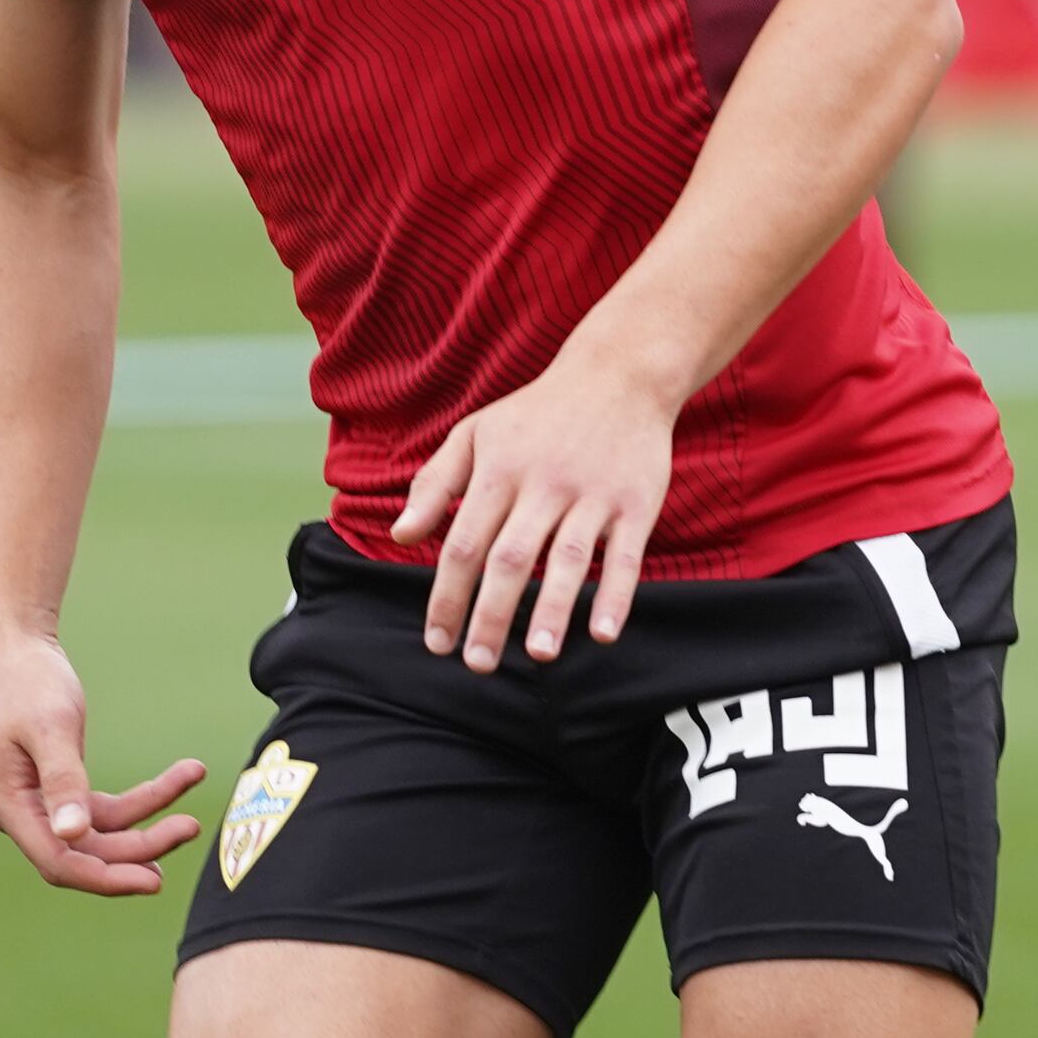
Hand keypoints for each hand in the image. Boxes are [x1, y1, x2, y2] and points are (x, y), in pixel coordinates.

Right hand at [0, 625, 206, 895]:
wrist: (11, 647)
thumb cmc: (25, 682)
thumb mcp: (50, 728)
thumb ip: (62, 781)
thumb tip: (72, 834)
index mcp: (10, 806)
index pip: (60, 862)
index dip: (106, 878)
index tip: (153, 879)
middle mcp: (24, 813)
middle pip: (87, 853)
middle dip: (140, 847)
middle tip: (189, 828)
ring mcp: (43, 802)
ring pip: (103, 832)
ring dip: (148, 824)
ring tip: (191, 817)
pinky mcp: (63, 786)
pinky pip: (108, 808)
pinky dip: (144, 799)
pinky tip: (179, 782)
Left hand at [393, 345, 676, 672]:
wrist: (620, 373)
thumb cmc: (538, 412)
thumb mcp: (477, 433)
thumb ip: (436, 483)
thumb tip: (400, 536)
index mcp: (498, 469)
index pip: (463, 543)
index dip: (447, 596)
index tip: (437, 643)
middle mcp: (544, 483)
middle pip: (511, 558)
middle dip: (491, 615)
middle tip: (478, 664)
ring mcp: (592, 493)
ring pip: (569, 559)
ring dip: (553, 610)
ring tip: (538, 656)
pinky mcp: (636, 502)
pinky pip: (627, 555)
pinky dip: (617, 595)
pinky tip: (603, 633)